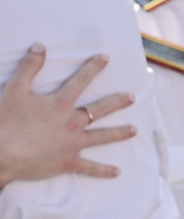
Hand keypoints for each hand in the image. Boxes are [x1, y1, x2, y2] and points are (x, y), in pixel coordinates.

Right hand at [0, 47, 135, 185]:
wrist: (2, 153)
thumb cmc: (6, 122)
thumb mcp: (15, 90)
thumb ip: (29, 68)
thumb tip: (40, 46)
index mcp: (61, 104)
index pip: (81, 81)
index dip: (93, 67)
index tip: (106, 58)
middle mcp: (73, 123)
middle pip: (100, 109)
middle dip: (117, 102)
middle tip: (131, 97)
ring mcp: (73, 143)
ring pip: (102, 136)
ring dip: (119, 133)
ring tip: (134, 130)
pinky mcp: (68, 162)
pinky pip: (90, 168)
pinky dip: (103, 171)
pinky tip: (117, 172)